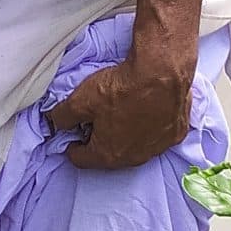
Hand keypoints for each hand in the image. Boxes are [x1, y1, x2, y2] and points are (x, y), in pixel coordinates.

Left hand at [46, 52, 192, 170]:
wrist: (162, 72)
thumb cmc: (121, 89)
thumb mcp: (80, 101)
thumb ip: (62, 116)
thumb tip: (54, 122)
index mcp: (108, 155)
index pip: (80, 159)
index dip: (71, 145)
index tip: (72, 133)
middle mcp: (135, 158)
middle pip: (109, 155)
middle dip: (99, 141)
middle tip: (95, 119)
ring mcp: (158, 147)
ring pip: (134, 147)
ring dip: (125, 135)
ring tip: (121, 112)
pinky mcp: (176, 133)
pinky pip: (156, 135)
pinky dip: (148, 127)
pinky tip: (145, 109)